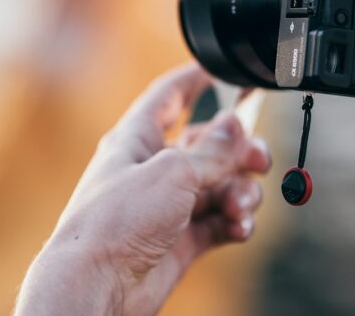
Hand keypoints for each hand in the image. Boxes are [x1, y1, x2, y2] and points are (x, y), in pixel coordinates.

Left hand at [15, 64, 271, 315]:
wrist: (97, 287)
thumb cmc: (114, 224)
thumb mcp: (171, 172)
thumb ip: (212, 150)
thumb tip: (235, 125)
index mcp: (138, 140)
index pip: (169, 97)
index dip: (195, 79)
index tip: (223, 67)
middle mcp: (154, 170)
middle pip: (209, 146)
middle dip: (239, 151)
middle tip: (258, 160)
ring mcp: (168, 207)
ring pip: (221, 186)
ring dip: (241, 192)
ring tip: (240, 205)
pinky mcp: (181, 240)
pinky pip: (220, 222)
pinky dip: (236, 222)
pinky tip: (239, 226)